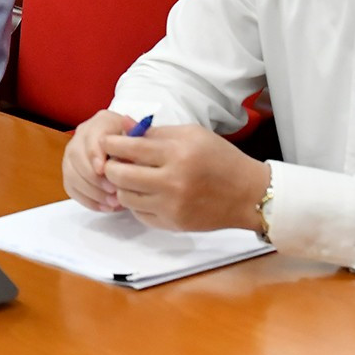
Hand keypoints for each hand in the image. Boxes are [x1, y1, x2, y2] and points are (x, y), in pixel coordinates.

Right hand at [63, 110, 134, 211]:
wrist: (134, 153)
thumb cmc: (140, 146)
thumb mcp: (142, 139)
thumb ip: (137, 137)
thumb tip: (131, 129)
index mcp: (101, 122)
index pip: (90, 136)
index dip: (94, 154)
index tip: (103, 171)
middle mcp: (82, 135)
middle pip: (75, 155)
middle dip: (93, 178)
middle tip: (114, 193)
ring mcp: (73, 154)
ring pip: (71, 173)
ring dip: (92, 192)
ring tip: (114, 203)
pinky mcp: (71, 172)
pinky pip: (71, 188)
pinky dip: (88, 201)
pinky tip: (106, 207)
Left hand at [100, 124, 269, 232]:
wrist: (248, 195)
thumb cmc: (221, 159)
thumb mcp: (192, 134)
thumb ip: (157, 133)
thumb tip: (124, 130)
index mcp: (177, 154)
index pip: (129, 148)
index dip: (111, 144)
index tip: (105, 142)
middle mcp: (172, 181)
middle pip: (120, 175)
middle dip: (111, 166)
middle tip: (114, 162)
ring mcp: (172, 206)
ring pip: (125, 197)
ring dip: (122, 186)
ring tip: (131, 178)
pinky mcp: (173, 224)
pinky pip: (139, 214)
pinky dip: (136, 203)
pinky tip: (146, 193)